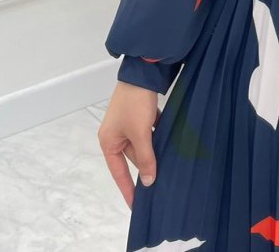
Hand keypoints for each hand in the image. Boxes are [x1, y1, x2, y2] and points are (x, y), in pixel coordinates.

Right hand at [97, 81, 161, 208]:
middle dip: (147, 166)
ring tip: (169, 165)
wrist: (143, 71)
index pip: (118, 172)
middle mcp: (115, 134)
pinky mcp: (139, 115)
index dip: (128, 190)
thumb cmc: (135, 104)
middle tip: (162, 181)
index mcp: (108, 141)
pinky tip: (170, 143)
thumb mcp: (140, 133)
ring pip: (143, 145)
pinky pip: (148, 133)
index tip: (135, 207)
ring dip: (154, 151)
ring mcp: (127, 124)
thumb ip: (145, 158)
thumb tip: (148, 182)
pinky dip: (158, 137)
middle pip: (133, 157)